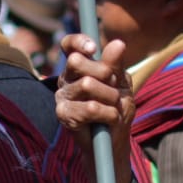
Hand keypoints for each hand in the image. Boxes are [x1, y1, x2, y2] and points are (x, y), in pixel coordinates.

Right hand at [55, 34, 134, 182]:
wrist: (114, 141)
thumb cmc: (116, 108)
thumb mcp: (121, 83)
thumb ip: (116, 64)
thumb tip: (118, 43)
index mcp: (78, 67)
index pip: (69, 45)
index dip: (78, 41)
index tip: (94, 49)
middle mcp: (66, 79)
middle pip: (77, 62)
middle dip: (104, 74)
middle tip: (113, 88)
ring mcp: (62, 97)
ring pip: (86, 84)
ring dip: (109, 97)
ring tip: (114, 107)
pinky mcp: (63, 115)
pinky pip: (89, 108)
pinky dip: (108, 114)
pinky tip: (108, 119)